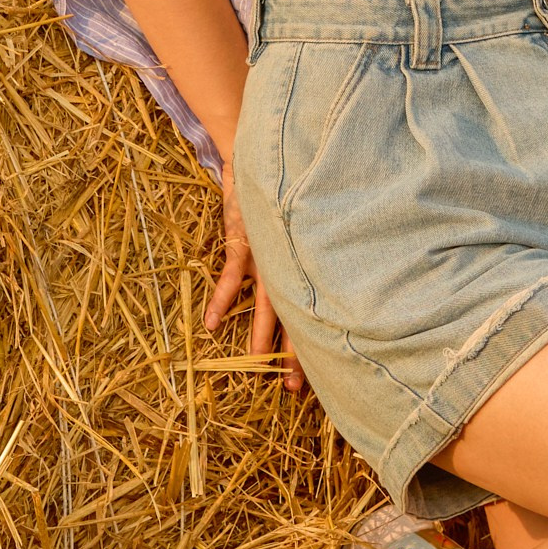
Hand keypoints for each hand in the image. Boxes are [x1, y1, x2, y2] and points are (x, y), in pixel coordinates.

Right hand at [205, 151, 303, 396]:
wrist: (262, 160)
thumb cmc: (281, 200)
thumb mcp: (299, 229)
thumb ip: (310, 253)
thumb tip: (334, 284)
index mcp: (303, 266)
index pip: (314, 311)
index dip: (317, 343)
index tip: (324, 377)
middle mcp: (289, 265)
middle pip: (295, 315)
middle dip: (295, 352)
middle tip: (296, 388)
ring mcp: (265, 255)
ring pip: (266, 302)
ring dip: (262, 334)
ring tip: (258, 363)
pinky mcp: (242, 241)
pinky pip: (230, 276)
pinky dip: (221, 299)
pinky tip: (212, 324)